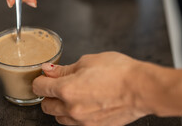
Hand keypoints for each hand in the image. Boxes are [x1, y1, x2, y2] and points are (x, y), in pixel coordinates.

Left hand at [32, 52, 153, 125]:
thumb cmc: (119, 71)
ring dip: (60, 107)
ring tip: (73, 94)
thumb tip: (49, 70)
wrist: (141, 88)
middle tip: (59, 84)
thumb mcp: (88, 61)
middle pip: (46, 105)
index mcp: (66, 89)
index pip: (39, 87)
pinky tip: (84, 104)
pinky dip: (73, 115)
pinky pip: (75, 124)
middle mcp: (71, 109)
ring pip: (59, 118)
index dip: (41, 79)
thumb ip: (65, 69)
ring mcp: (82, 121)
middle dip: (48, 94)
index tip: (46, 76)